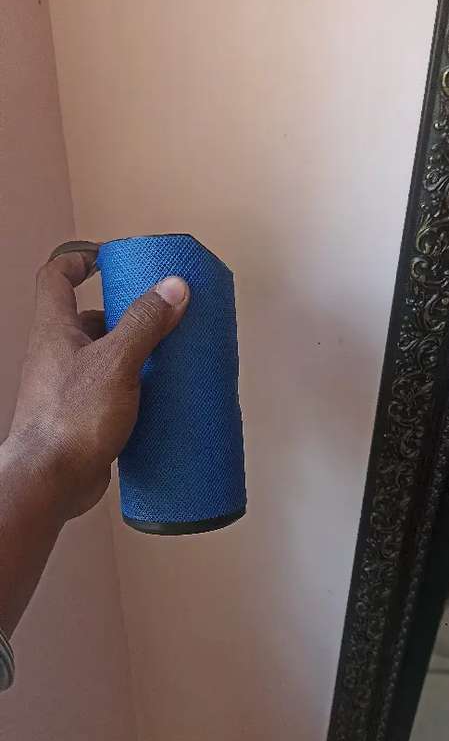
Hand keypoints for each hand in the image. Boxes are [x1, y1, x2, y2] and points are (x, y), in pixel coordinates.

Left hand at [8, 247, 189, 519]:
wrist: (51, 481)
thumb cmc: (73, 417)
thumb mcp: (117, 361)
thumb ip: (145, 323)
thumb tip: (174, 287)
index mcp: (55, 330)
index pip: (56, 277)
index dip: (79, 260)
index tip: (108, 259)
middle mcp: (56, 355)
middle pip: (85, 319)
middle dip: (121, 313)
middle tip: (157, 313)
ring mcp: (66, 388)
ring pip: (100, 358)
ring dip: (130, 352)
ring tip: (167, 354)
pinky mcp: (80, 418)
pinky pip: (108, 391)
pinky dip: (131, 388)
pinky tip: (158, 396)